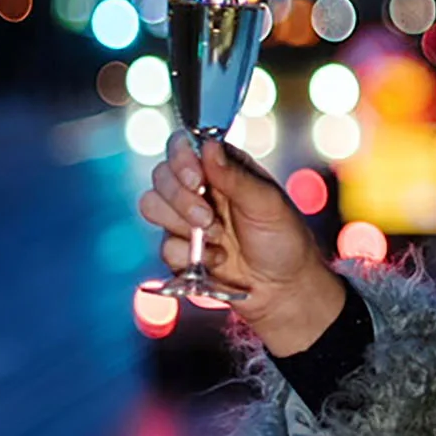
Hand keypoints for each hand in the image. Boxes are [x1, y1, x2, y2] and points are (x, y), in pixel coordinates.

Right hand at [138, 133, 345, 353]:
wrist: (283, 290)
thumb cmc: (284, 240)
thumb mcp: (267, 203)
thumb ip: (235, 176)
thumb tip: (208, 145)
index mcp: (222, 167)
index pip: (182, 146)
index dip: (180, 160)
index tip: (196, 180)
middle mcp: (200, 188)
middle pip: (160, 175)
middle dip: (180, 199)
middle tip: (209, 218)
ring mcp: (186, 219)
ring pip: (152, 205)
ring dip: (182, 225)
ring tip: (218, 238)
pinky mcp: (180, 249)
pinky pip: (164, 246)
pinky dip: (189, 256)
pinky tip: (217, 259)